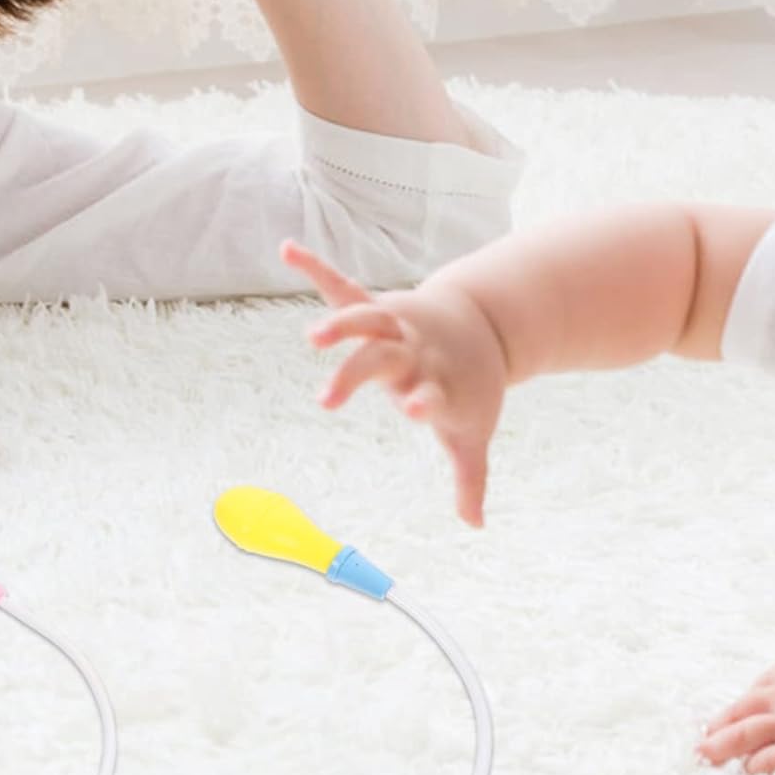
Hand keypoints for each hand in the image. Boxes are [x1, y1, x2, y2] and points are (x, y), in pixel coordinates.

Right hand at [282, 239, 508, 526]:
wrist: (487, 326)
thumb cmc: (470, 389)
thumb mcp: (471, 433)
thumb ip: (470, 478)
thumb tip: (476, 526)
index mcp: (438, 383)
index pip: (431, 394)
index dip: (424, 401)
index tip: (416, 408)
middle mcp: (414, 353)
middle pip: (382, 361)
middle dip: (355, 376)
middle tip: (326, 400)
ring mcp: (395, 328)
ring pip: (364, 321)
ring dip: (339, 325)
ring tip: (313, 337)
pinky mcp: (378, 310)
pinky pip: (343, 288)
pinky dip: (316, 268)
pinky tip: (286, 248)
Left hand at [697, 638, 774, 774]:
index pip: (748, 698)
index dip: (731, 714)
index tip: (716, 726)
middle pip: (736, 715)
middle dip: (714, 731)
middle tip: (697, 746)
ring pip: (744, 736)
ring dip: (721, 748)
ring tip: (705, 759)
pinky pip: (771, 761)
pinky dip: (754, 768)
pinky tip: (745, 774)